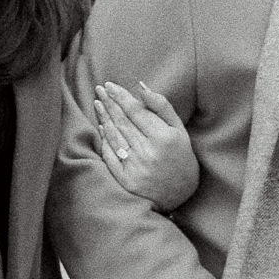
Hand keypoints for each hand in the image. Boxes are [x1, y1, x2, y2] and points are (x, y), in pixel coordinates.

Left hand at [93, 80, 198, 211]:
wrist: (180, 192)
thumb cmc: (180, 156)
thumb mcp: (178, 129)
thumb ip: (161, 106)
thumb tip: (141, 86)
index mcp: (163, 138)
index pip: (136, 111)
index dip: (121, 97)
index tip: (110, 85)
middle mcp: (148, 152)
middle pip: (123, 122)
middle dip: (109, 103)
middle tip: (100, 89)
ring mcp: (136, 167)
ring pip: (114, 136)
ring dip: (104, 118)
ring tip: (98, 103)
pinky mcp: (126, 180)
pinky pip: (110, 156)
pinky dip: (105, 140)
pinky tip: (101, 127)